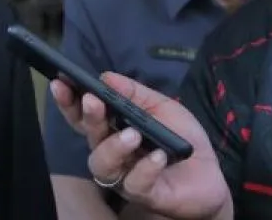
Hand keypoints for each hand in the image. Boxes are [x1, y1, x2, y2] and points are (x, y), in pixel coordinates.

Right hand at [50, 73, 231, 219]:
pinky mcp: (145, 195)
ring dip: (114, 147)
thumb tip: (106, 76)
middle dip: (89, 117)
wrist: (211, 176)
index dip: (68, 102)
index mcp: (112, 130)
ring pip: (102, 165)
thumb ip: (135, 93)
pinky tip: (159, 156)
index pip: (83, 116)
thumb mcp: (162, 107)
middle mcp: (112, 153)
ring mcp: (125, 176)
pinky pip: (134, 184)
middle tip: (94, 102)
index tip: (60, 83)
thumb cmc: (182, 139)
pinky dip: (145, 168)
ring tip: (134, 135)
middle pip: (89, 137)